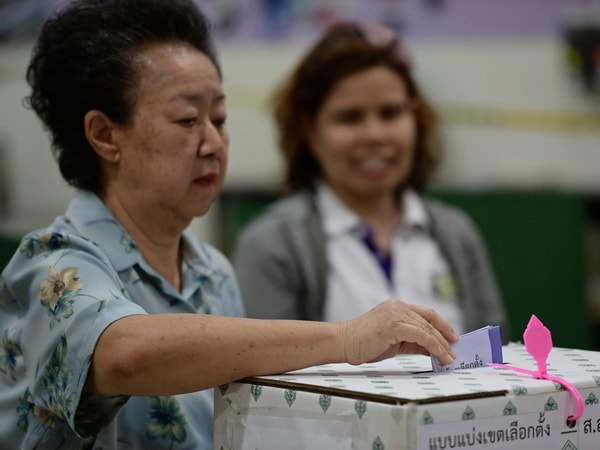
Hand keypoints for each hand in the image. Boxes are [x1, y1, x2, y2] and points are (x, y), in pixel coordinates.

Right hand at [342, 300, 458, 365]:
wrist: (343, 342)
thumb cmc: (363, 343)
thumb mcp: (393, 342)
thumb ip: (412, 342)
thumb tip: (432, 349)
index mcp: (396, 307)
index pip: (426, 313)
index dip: (442, 324)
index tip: (452, 338)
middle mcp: (397, 306)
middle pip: (429, 319)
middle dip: (445, 336)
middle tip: (455, 351)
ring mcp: (395, 314)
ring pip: (427, 328)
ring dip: (442, 344)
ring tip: (450, 357)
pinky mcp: (394, 324)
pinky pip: (421, 335)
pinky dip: (433, 345)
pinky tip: (440, 355)